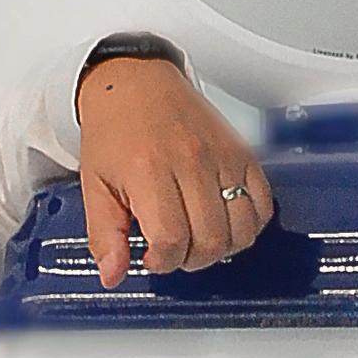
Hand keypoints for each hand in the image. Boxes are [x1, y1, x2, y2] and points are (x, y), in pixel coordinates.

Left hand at [77, 57, 273, 288]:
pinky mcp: (242, 153)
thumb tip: (113, 275)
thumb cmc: (114, 131)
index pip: (172, 240)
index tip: (152, 258)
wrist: (135, 81)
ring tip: (199, 239)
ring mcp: (222, 157)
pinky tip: (224, 223)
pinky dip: (249, 224)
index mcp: (149, 171)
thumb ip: (105, 235)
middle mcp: (191, 163)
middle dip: (191, 259)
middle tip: (174, 250)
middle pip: (210, 240)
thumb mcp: (94, 185)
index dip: (163, 262)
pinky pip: (263, 204)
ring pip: (241, 229)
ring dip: (222, 248)